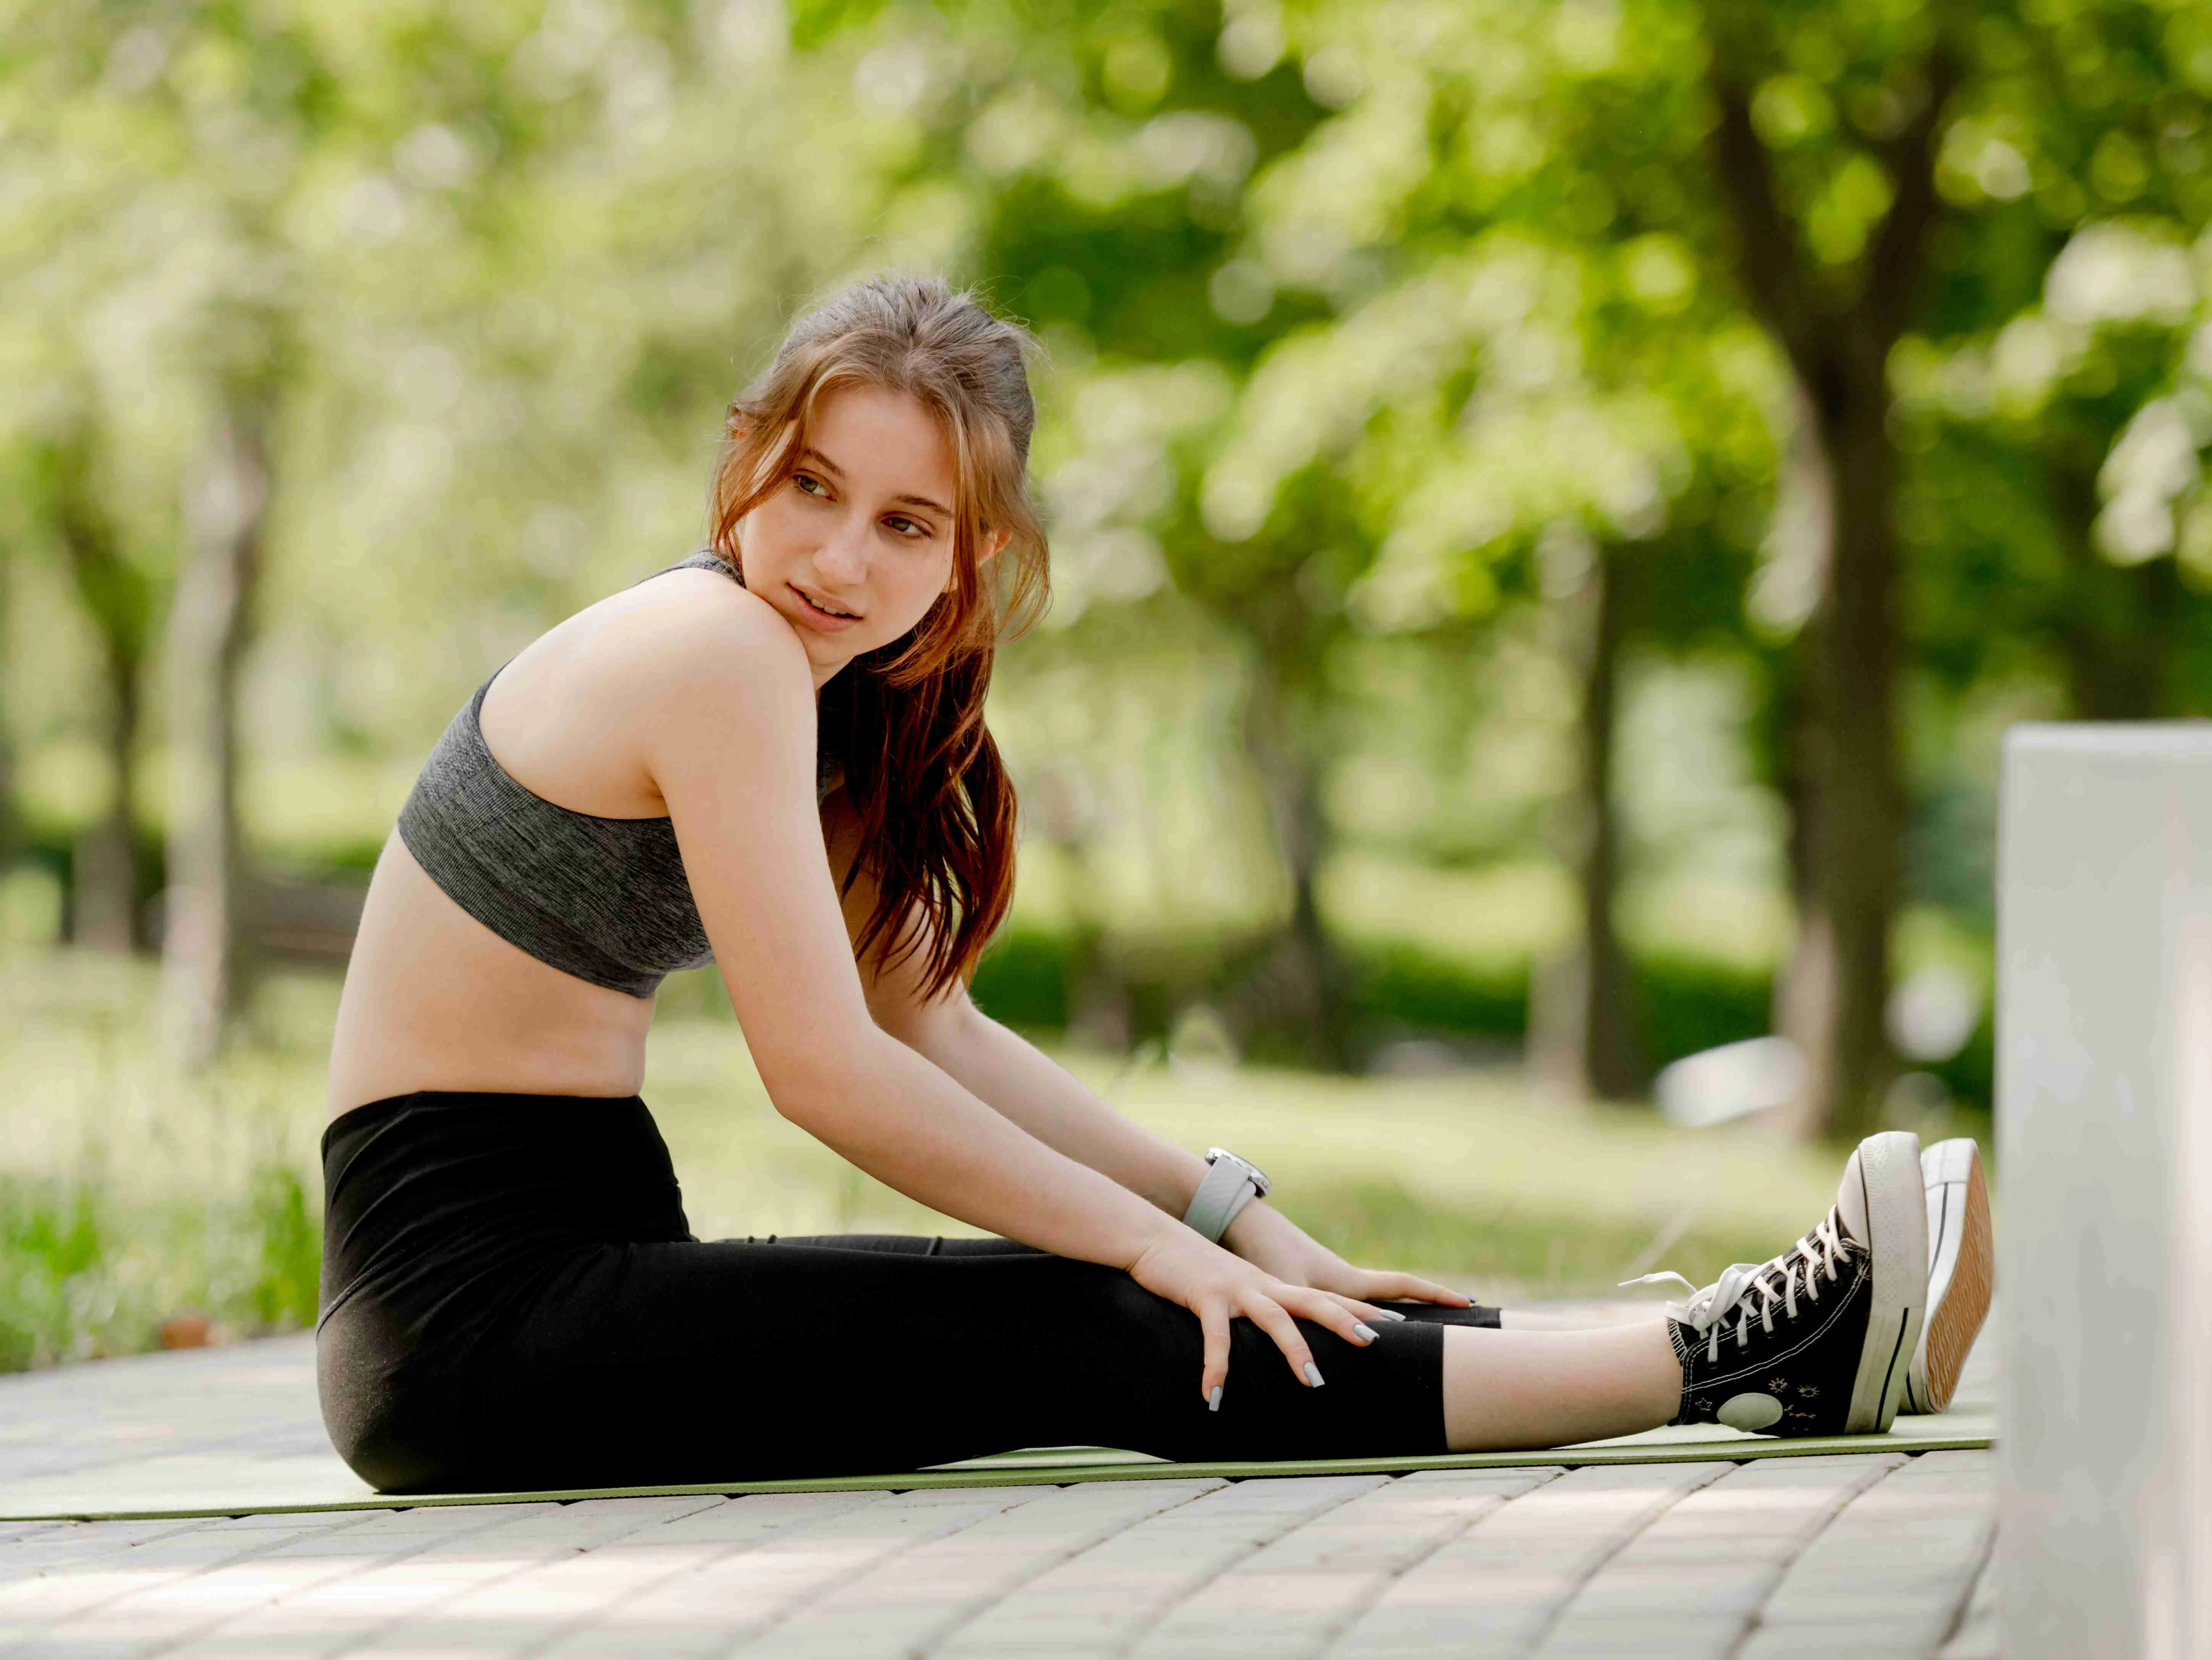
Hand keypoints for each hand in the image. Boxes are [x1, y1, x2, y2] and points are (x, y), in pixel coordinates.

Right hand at [1125, 1226, 1382, 1405]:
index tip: (1398, 1325)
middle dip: (1344, 1322)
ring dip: (1295, 1351)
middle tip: (1373, 1343)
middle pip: (1313, 1301)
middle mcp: (1262, 1286)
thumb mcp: (1234, 1290)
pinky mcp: (1205, 1296)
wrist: (1154, 1238)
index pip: (1326, 1297)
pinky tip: (1213, 1397)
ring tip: (1313, 1383)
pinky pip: (1216, 1336)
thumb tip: (1273, 1342)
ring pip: (1275, 1319)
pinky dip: (1216, 1367)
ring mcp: (1235, 1289)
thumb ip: (1256, 1310)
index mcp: (1273, 1286)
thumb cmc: (1194, 1271)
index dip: (1359, 1311)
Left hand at [1222, 1201, 1468, 1315]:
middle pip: (1396, 1294)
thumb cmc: (1265, 1255)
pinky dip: (1356, 1321)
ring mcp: (1329, 1281)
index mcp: (1348, 1280)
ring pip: (1369, 1304)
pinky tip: (1358, 1335)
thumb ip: (1315, 1315)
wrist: (1241, 1226)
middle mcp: (1344, 1280)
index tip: (1468, 1302)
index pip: (1403, 1286)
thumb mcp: (1292, 1287)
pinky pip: (1343, 1307)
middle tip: (1461, 1319)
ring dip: (1391, 1317)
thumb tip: (1347, 1340)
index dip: (1435, 1294)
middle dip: (1426, 1306)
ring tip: (1414, 1339)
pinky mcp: (1308, 1286)